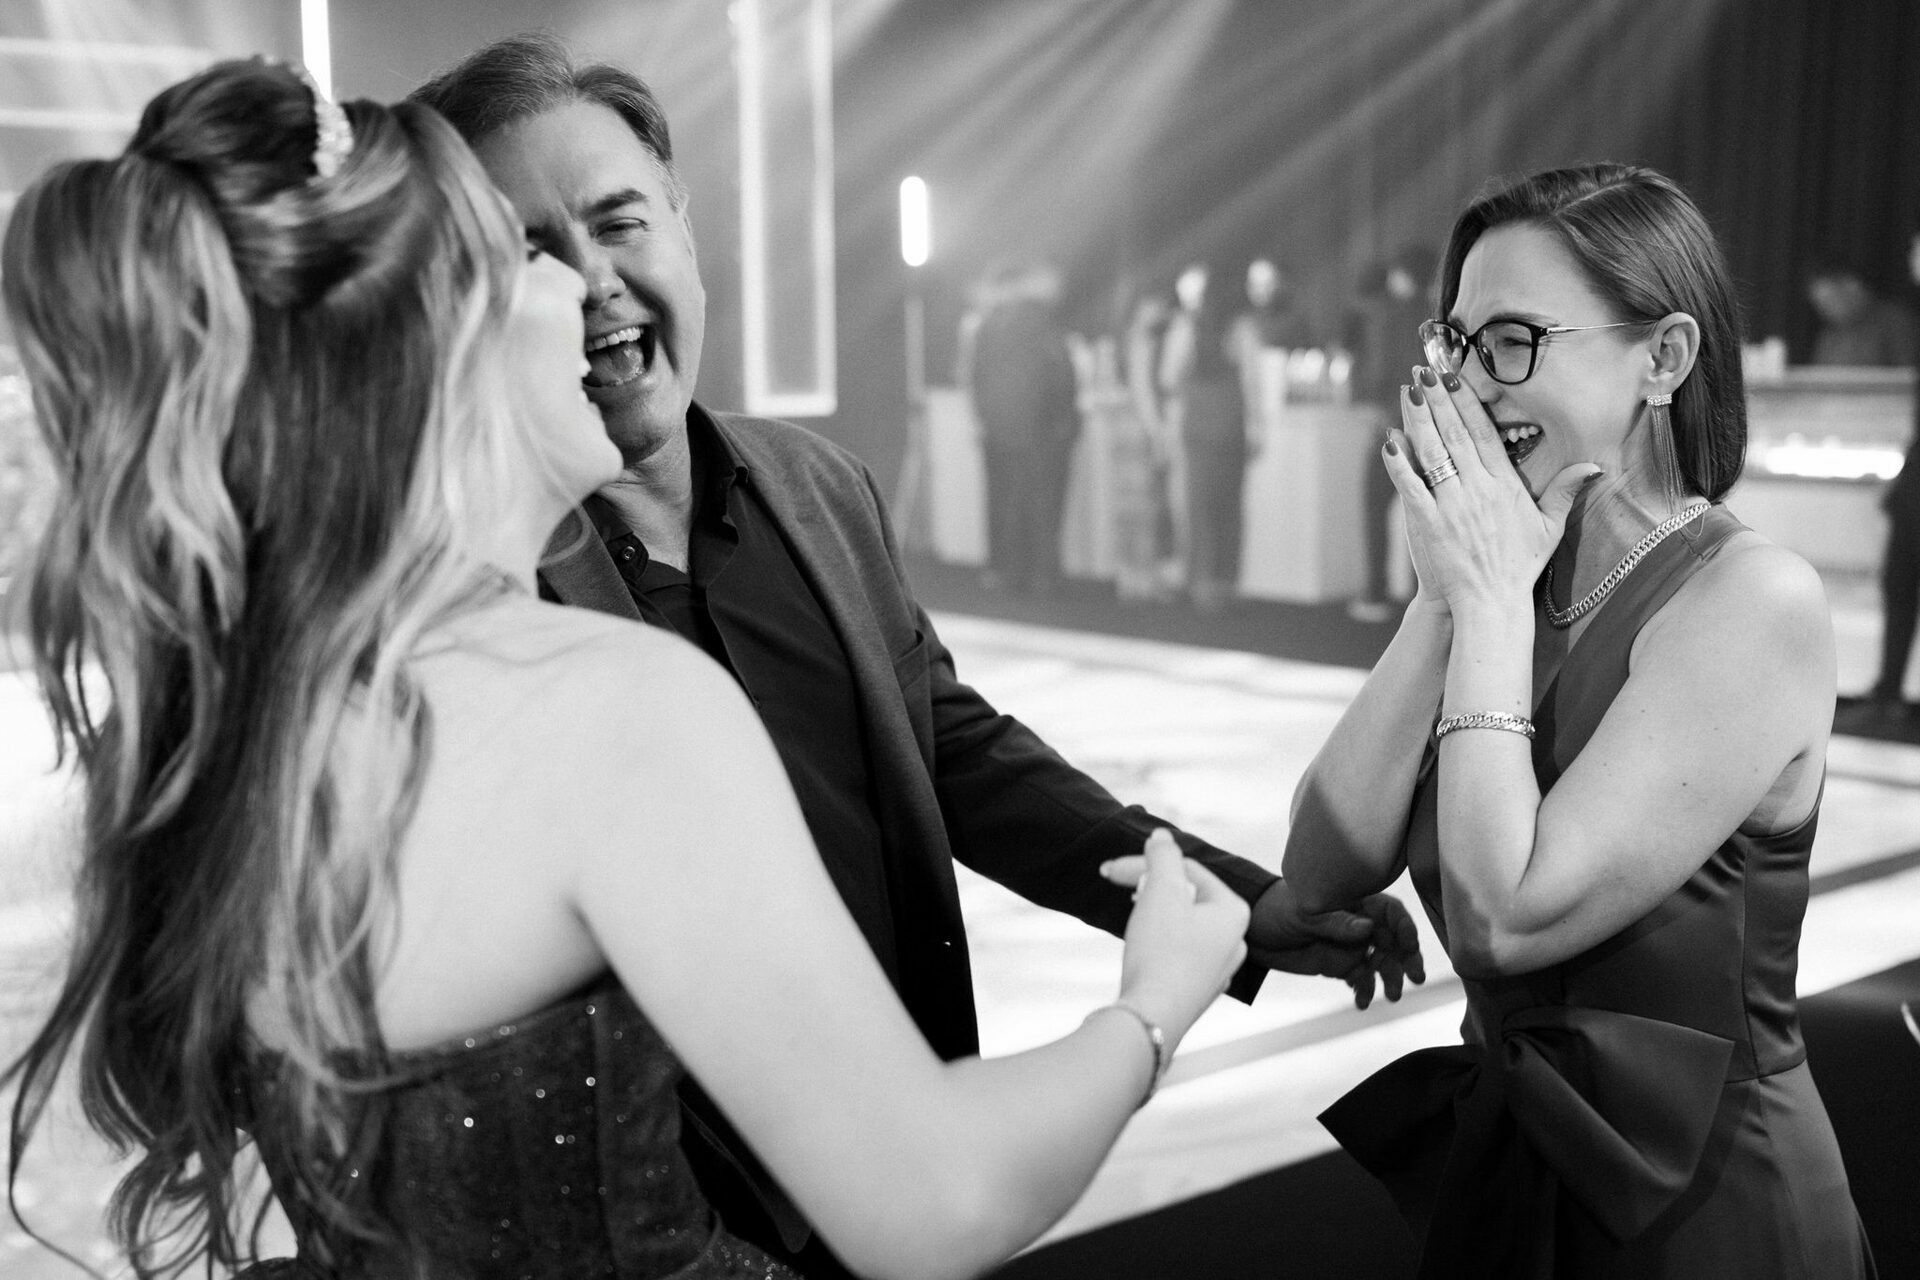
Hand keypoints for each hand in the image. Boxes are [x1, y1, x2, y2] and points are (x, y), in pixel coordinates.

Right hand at [1099, 830, 1249, 1041]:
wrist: (1151, 1016)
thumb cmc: (1161, 951)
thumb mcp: (1160, 891)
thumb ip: (1163, 856)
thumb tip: (1162, 837)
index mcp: (1233, 912)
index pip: (1188, 870)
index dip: (1146, 863)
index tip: (1112, 869)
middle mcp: (1234, 940)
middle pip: (1187, 895)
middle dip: (1149, 885)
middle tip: (1116, 884)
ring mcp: (1218, 968)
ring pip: (1183, 923)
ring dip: (1152, 909)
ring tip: (1130, 911)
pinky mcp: (1197, 988)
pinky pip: (1178, 950)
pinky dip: (1157, 938)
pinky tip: (1141, 943)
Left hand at [1245, 879, 1425, 1009]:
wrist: (1253, 933)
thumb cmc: (1277, 910)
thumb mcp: (1304, 914)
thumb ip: (1336, 922)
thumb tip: (1368, 928)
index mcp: (1355, 901)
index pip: (1390, 912)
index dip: (1404, 927)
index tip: (1408, 946)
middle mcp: (1359, 923)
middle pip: (1393, 940)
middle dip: (1407, 959)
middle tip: (1415, 978)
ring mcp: (1352, 946)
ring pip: (1382, 962)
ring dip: (1390, 978)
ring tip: (1391, 996)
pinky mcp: (1341, 965)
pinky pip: (1361, 979)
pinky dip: (1365, 990)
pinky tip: (1360, 1001)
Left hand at [1384, 368, 1600, 613]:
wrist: (1491, 603)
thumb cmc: (1519, 567)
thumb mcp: (1549, 527)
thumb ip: (1566, 492)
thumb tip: (1593, 466)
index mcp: (1505, 485)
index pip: (1483, 433)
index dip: (1467, 403)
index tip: (1455, 378)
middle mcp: (1479, 489)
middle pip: (1455, 433)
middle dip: (1438, 399)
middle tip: (1425, 370)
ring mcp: (1452, 505)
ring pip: (1433, 452)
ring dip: (1418, 419)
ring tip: (1408, 390)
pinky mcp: (1429, 523)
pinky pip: (1411, 486)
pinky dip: (1400, 462)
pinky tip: (1390, 440)